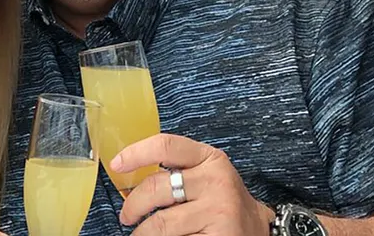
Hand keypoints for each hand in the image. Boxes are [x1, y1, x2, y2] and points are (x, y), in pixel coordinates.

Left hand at [111, 134, 273, 234]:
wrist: (257, 231)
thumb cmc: (223, 203)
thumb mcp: (205, 176)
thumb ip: (176, 171)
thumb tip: (129, 177)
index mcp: (210, 159)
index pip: (165, 146)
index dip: (135, 153)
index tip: (117, 165)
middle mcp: (216, 181)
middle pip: (155, 187)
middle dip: (132, 205)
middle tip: (127, 216)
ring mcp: (219, 210)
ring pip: (160, 222)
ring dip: (143, 232)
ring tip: (141, 234)